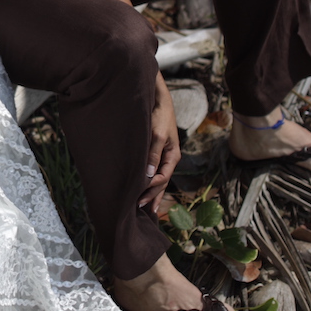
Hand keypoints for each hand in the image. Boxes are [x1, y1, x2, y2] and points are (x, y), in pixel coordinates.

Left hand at [139, 73, 180, 211]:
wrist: (157, 99)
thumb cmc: (158, 116)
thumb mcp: (157, 135)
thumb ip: (153, 154)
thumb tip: (149, 175)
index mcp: (173, 156)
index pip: (162, 178)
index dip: (151, 190)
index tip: (138, 198)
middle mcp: (169, 159)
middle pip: (162, 183)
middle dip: (152, 197)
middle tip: (140, 211)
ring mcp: (163, 157)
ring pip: (158, 179)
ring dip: (151, 193)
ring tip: (144, 208)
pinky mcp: (156, 153)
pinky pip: (154, 172)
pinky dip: (149, 183)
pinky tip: (144, 189)